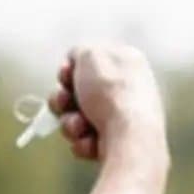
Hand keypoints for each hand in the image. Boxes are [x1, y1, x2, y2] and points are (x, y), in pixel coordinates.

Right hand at [47, 42, 161, 162]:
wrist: (130, 136)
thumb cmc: (111, 92)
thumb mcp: (91, 55)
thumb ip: (80, 51)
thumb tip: (76, 59)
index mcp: (127, 61)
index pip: (89, 62)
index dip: (70, 70)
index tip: (65, 76)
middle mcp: (126, 88)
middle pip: (78, 93)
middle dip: (63, 99)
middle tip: (65, 102)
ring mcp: (122, 116)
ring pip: (77, 118)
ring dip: (71, 123)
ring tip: (81, 126)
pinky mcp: (116, 142)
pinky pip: (86, 140)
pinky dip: (84, 141)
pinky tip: (93, 141)